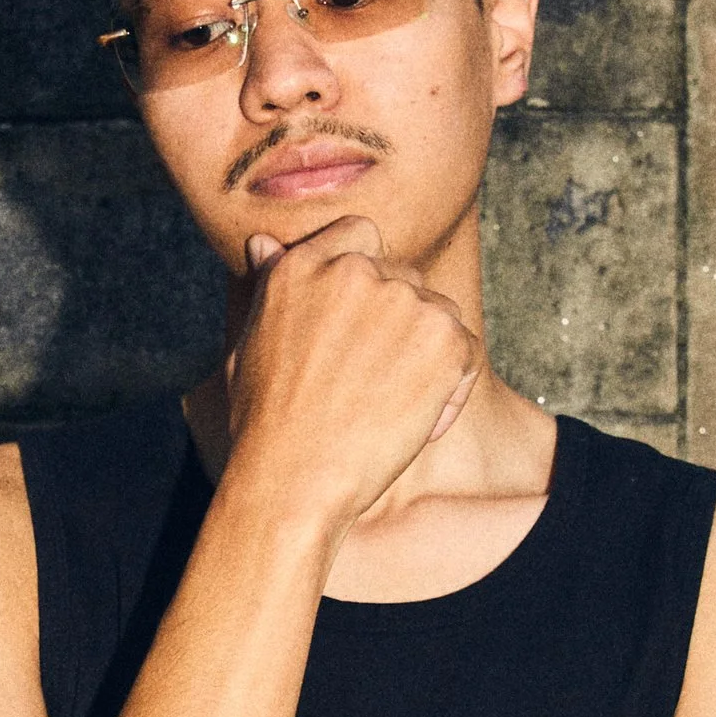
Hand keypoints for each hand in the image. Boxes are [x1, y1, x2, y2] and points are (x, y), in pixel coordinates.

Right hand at [226, 216, 478, 531]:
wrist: (292, 481)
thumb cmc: (263, 426)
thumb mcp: (249, 344)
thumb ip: (268, 286)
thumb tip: (262, 243)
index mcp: (303, 266)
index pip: (359, 235)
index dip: (367, 276)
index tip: (358, 326)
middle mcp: (355, 271)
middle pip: (404, 278)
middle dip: (397, 325)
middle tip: (368, 387)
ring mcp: (403, 301)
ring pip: (438, 314)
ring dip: (425, 355)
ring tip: (385, 409)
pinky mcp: (443, 339)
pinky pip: (466, 353)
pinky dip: (450, 391)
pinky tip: (411, 424)